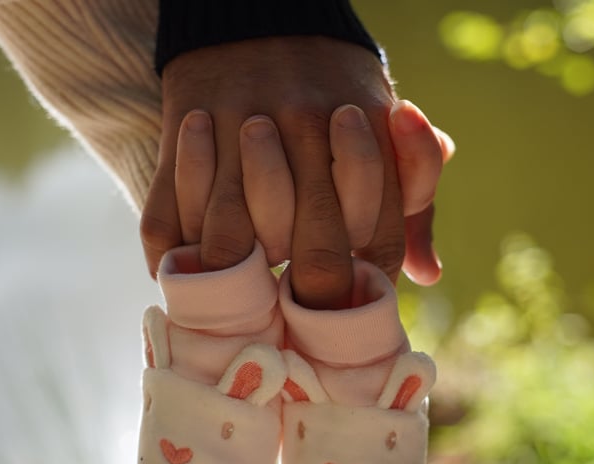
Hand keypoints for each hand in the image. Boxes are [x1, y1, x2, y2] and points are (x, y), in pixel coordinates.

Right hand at [140, 36, 453, 282]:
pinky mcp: (185, 125)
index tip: (347, 303)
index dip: (366, 285)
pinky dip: (171, 261)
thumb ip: (411, 202)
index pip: (380, 239)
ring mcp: (239, 126)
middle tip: (300, 305)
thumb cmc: (335, 92)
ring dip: (236, 276)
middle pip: (314, 250)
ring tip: (241, 288)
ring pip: (231, 240)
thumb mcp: (386, 134)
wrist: (260, 13)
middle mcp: (305, 130)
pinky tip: (187, 272)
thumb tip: (428, 275)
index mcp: (366, 133)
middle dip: (314, 293)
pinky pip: (165, 216)